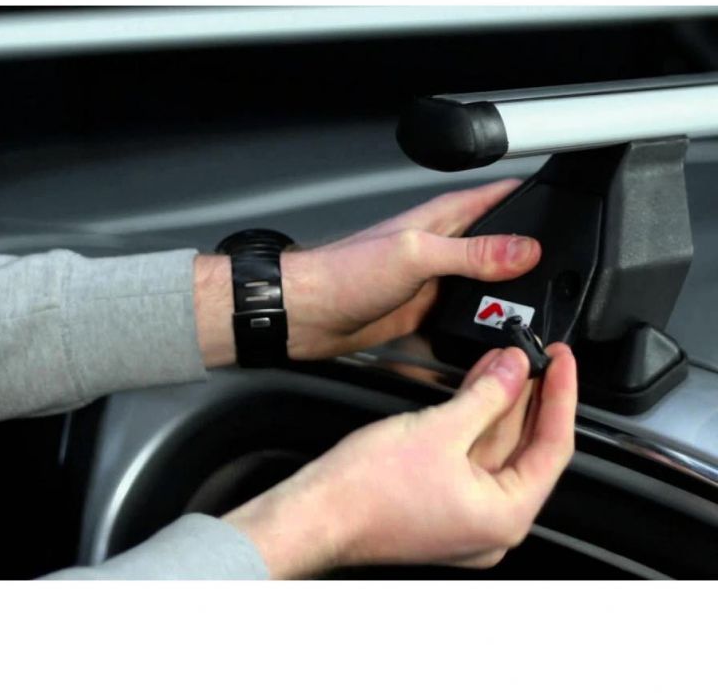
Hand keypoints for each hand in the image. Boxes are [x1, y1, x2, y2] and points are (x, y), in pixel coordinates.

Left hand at [194, 178, 540, 365]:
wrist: (309, 315)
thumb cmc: (344, 273)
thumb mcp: (415, 255)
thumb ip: (471, 252)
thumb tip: (524, 249)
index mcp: (442, 219)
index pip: (500, 196)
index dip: (535, 195)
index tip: (571, 203)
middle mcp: (443, 247)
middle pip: (501, 245)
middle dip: (531, 257)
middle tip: (564, 274)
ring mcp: (436, 281)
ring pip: (487, 285)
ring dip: (508, 296)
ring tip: (538, 311)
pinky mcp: (426, 311)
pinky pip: (465, 316)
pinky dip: (481, 324)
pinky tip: (495, 335)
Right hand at [224, 343, 576, 577]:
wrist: (316, 513)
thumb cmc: (367, 492)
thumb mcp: (439, 429)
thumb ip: (487, 395)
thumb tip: (516, 369)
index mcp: (505, 516)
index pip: (553, 447)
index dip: (561, 397)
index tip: (563, 363)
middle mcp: (491, 525)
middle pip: (525, 448)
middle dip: (528, 396)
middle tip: (536, 354)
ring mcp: (464, 515)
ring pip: (495, 449)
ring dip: (500, 403)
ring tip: (507, 360)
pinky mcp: (440, 503)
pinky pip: (470, 457)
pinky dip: (475, 421)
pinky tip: (477, 387)